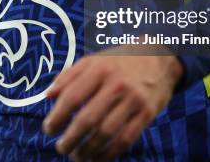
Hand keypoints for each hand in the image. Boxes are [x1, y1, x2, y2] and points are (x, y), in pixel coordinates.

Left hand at [42, 52, 182, 161]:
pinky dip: (109, 153)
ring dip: (88, 149)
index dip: (57, 116)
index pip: (73, 97)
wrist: (160, 57)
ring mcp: (134, 100)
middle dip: (71, 138)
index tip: (48, 129)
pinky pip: (126, 139)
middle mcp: (116, 85)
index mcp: (99, 69)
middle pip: (88, 119)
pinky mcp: (147, 113)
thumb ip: (68, 76)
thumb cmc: (120, 60)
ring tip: (76, 156)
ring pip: (107, 133)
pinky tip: (97, 158)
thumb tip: (48, 96)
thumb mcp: (93, 60)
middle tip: (60, 147)